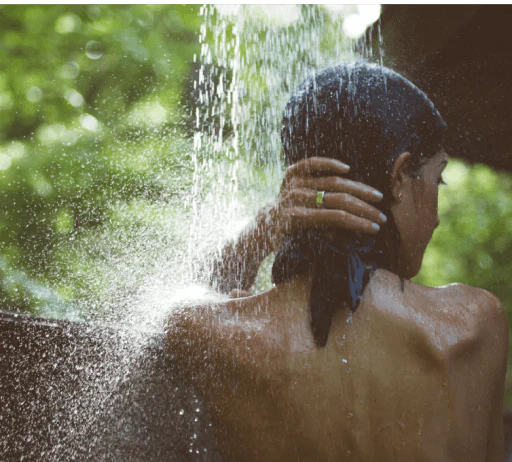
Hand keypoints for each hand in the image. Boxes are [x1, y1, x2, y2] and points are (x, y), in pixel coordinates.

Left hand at [267, 157, 386, 246]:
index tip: (375, 228)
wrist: (264, 223)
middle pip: (338, 199)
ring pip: (332, 181)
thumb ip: (325, 238)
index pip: (336, 217)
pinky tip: (347, 169)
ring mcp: (292, 183)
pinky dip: (330, 163)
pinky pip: (312, 163)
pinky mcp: (290, 173)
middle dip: (364, 208)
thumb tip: (353, 233)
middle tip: (382, 215)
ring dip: (358, 189)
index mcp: (297, 218)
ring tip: (376, 196)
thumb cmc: (287, 239)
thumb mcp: (302, 244)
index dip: (358, 223)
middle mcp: (295, 197)